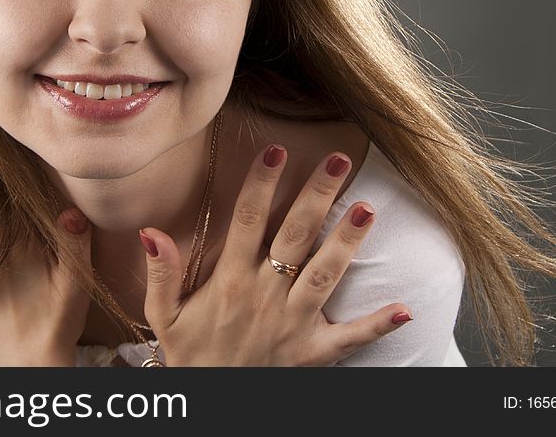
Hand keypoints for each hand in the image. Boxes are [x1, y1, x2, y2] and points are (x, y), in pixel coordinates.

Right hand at [139, 144, 411, 365]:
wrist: (210, 405)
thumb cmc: (190, 354)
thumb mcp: (163, 316)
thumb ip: (161, 273)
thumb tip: (150, 231)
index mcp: (229, 282)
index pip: (246, 221)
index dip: (261, 184)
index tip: (276, 151)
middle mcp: (265, 296)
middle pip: (294, 236)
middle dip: (316, 196)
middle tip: (338, 160)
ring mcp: (293, 324)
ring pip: (325, 275)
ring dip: (347, 242)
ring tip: (367, 208)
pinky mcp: (313, 352)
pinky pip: (349, 337)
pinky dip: (378, 325)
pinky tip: (405, 308)